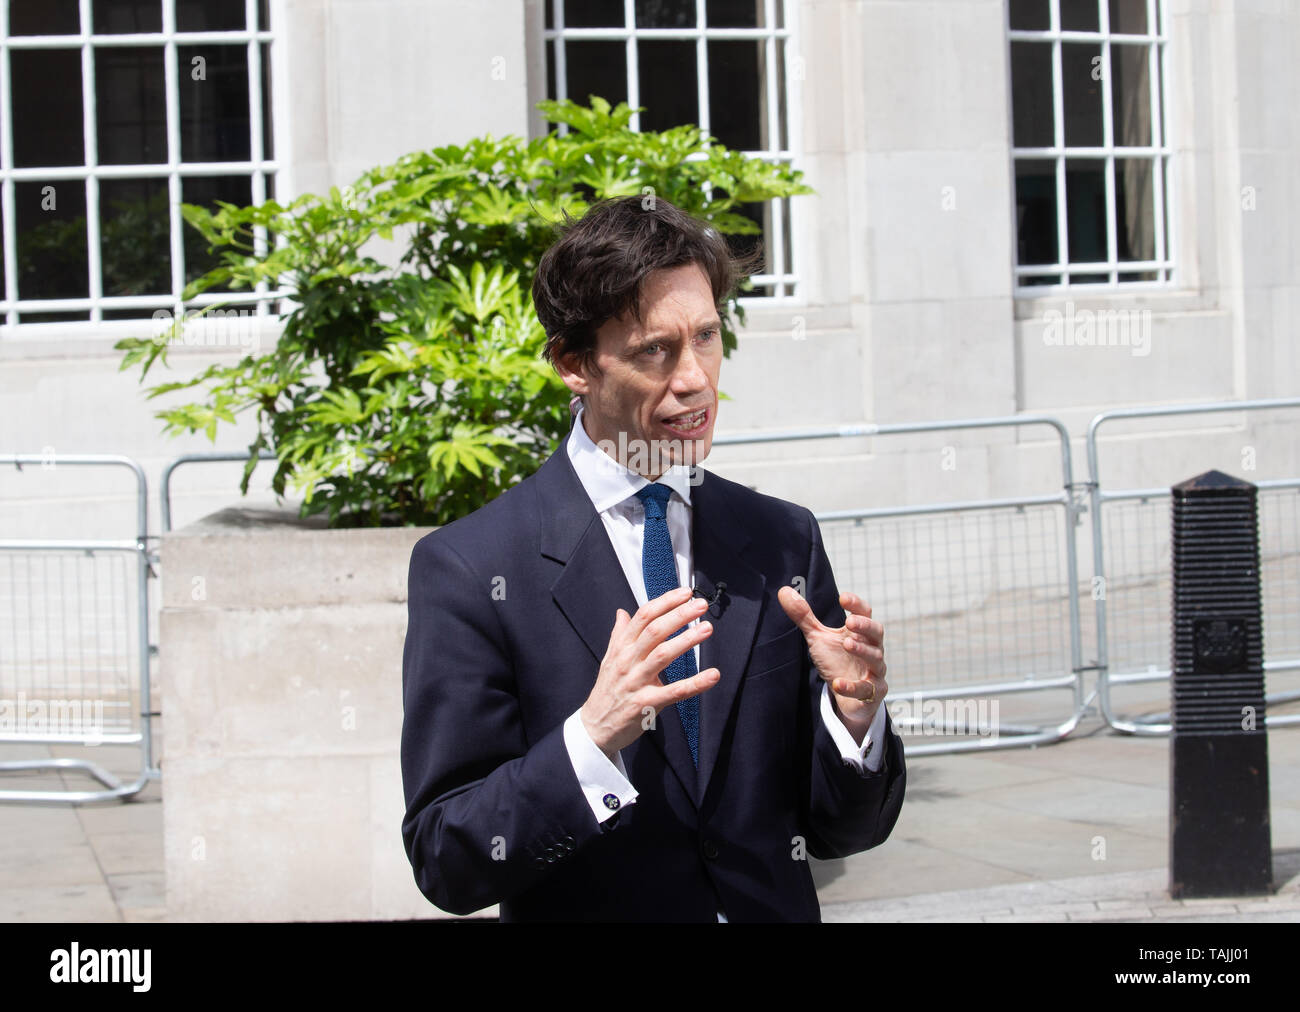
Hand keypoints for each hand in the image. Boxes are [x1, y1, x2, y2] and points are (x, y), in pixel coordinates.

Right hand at [580, 586, 720, 759]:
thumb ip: (618, 634)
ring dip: (687, 640)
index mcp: (621, 648)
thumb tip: (622, 612)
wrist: (595, 727)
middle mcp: (628, 661)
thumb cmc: (606, 692)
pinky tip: (713, 675)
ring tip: (706, 629)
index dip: (665, 602)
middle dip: (679, 615)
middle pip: (654, 630)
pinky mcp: (647, 703)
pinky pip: (675, 691)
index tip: (684, 593)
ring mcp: (637, 682)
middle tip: (700, 605)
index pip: (643, 616)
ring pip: (663, 654)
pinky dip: (696, 683)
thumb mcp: (609, 659)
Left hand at [778, 587, 887, 740]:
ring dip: (863, 651)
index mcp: (859, 632)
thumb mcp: (818, 637)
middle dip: (865, 625)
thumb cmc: (836, 660)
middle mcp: (872, 648)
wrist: (847, 696)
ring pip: (876, 659)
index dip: (856, 604)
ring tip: (847, 644)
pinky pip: (866, 689)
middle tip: (850, 621)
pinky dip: (852, 686)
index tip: (843, 597)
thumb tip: (784, 591)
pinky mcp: (872, 692)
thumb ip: (804, 616)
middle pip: (876, 632)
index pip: (864, 613)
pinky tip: (838, 683)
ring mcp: (874, 670)